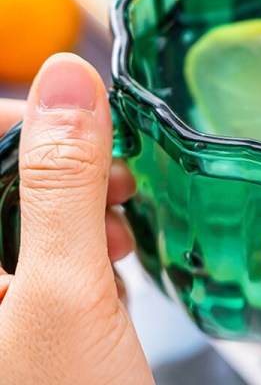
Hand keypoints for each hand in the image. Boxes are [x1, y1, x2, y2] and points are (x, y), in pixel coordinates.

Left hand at [0, 54, 152, 384]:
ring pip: (22, 208)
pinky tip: (109, 253)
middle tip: (112, 172)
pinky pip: (42, 243)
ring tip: (118, 218)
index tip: (74, 115)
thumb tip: (69, 78)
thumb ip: (62, 180)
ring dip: (77, 199)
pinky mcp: (20, 309)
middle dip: (59, 164)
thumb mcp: (66, 293)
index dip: (15, 120)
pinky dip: (80, 234)